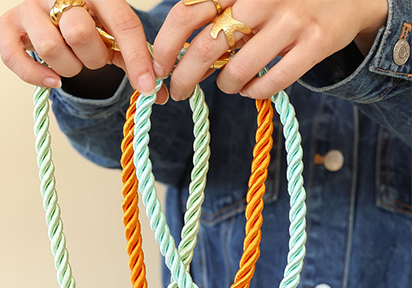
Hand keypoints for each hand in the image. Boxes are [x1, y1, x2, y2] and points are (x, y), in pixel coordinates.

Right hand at [0, 0, 157, 95]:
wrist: (58, 15)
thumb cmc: (93, 28)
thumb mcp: (116, 38)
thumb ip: (137, 62)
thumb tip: (159, 95)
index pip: (123, 22)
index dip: (138, 58)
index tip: (148, 87)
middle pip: (79, 32)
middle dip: (93, 58)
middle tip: (94, 58)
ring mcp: (31, 6)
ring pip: (50, 47)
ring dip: (68, 68)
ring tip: (72, 62)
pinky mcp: (10, 24)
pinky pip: (13, 57)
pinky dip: (35, 76)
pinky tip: (53, 82)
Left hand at [152, 0, 387, 100]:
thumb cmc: (283, 1)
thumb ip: (216, 17)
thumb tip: (179, 59)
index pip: (185, 14)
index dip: (165, 46)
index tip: (158, 69)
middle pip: (205, 48)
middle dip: (184, 79)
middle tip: (180, 92)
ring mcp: (291, 19)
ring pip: (237, 71)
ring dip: (225, 86)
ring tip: (228, 84)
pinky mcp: (315, 43)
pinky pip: (271, 83)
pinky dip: (254, 92)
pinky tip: (252, 88)